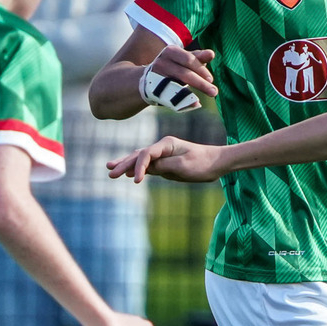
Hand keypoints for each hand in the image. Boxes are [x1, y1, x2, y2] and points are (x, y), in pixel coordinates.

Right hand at [107, 136, 224, 182]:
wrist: (217, 163)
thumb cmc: (203, 164)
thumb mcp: (184, 167)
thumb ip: (164, 166)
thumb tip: (148, 168)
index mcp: (166, 144)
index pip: (146, 154)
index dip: (139, 167)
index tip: (137, 181)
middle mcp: (162, 147)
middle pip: (138, 155)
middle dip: (124, 163)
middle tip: (109, 171)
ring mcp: (163, 155)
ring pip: (140, 159)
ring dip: (126, 164)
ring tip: (110, 169)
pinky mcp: (165, 163)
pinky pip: (147, 165)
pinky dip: (137, 169)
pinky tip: (127, 173)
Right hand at [148, 45, 218, 98]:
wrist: (148, 78)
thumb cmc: (174, 66)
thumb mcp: (185, 60)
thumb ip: (198, 57)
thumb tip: (211, 53)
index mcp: (171, 51)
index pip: (189, 59)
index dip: (200, 69)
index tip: (211, 79)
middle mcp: (162, 62)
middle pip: (184, 74)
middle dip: (200, 83)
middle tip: (214, 92)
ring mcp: (156, 76)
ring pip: (176, 86)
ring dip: (192, 94)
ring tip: (207, 97)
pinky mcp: (153, 89)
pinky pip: (170, 96)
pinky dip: (183, 100)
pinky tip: (195, 103)